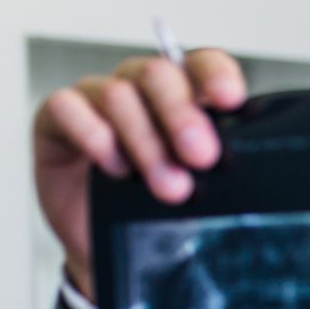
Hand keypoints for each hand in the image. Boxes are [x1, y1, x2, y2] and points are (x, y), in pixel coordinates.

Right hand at [31, 48, 247, 301]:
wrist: (104, 244)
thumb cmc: (154, 210)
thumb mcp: (197, 189)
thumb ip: (216, 166)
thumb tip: (253, 166)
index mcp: (180, 95)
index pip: (199, 64)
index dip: (214, 75)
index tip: (230, 100)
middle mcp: (138, 89)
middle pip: (158, 74)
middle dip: (182, 115)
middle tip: (202, 156)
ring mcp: (95, 99)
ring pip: (118, 94)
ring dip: (146, 142)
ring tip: (169, 187)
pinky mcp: (56, 118)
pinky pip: (67, 107)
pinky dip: (94, 135)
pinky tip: (114, 168)